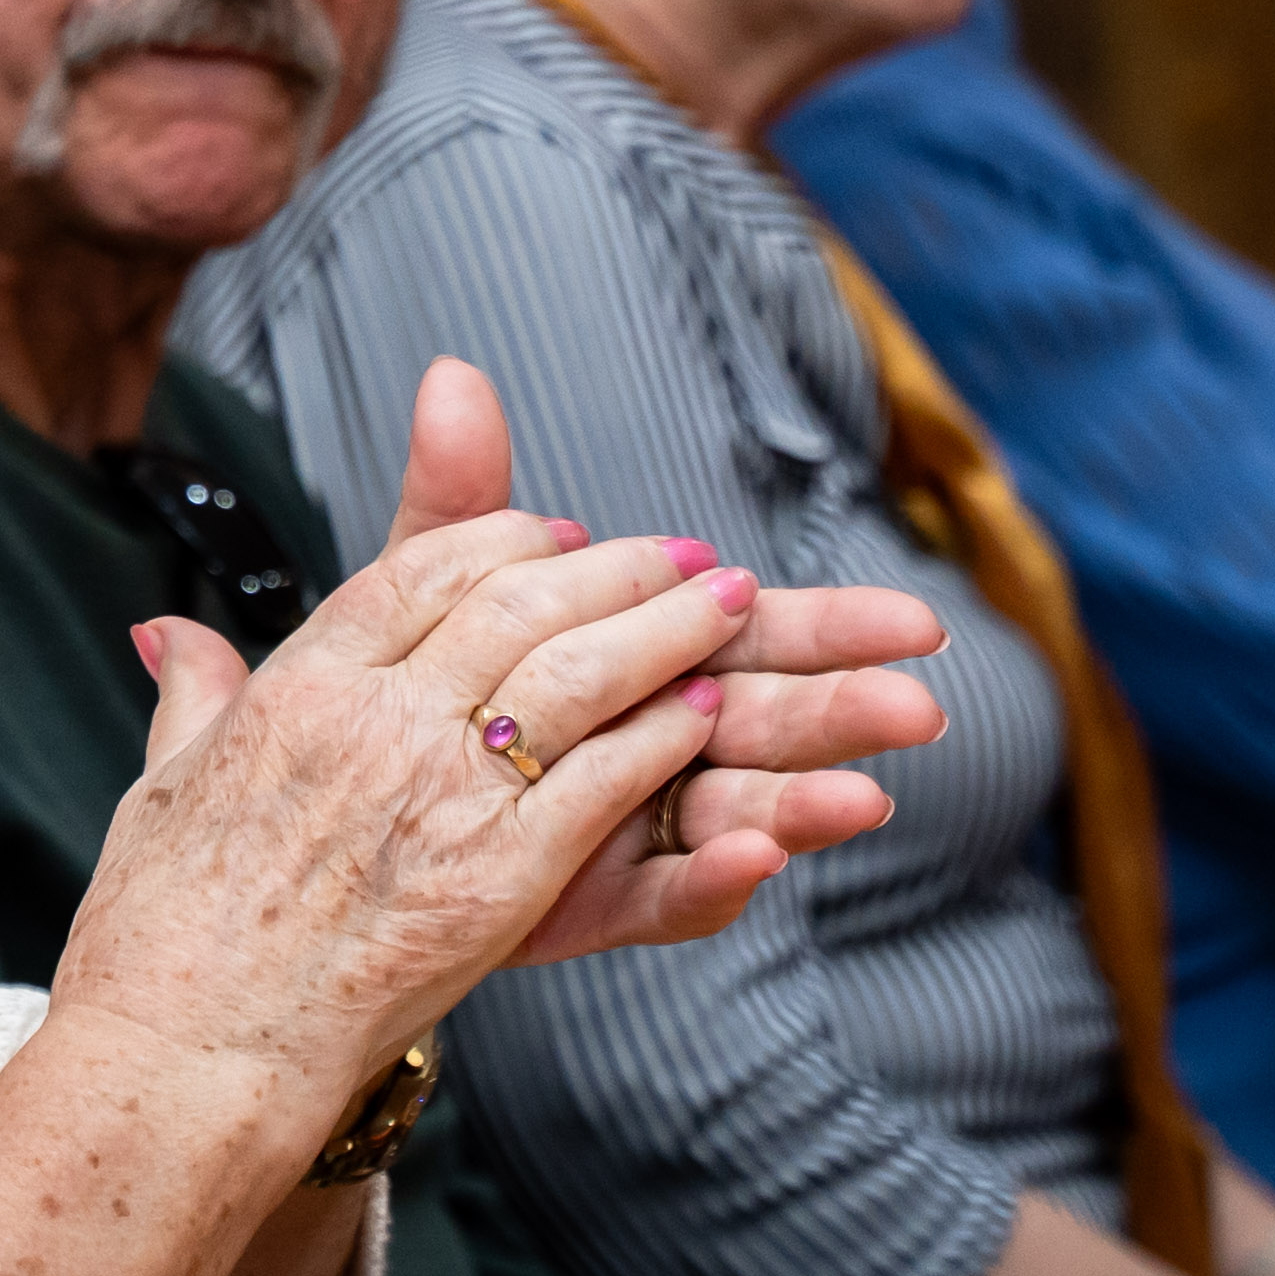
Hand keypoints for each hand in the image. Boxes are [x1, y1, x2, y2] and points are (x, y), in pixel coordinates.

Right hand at [81, 359, 951, 1131]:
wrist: (189, 1050)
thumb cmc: (163, 934)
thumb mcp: (160, 785)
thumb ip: (189, 696)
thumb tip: (163, 630)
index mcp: (296, 686)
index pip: (420, 572)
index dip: (505, 539)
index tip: (563, 530)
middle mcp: (375, 719)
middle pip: (519, 602)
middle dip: (616, 566)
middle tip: (685, 552)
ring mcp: (442, 793)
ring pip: (579, 673)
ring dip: (667, 629)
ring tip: (730, 605)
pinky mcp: (500, 875)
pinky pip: (601, 780)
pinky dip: (660, 738)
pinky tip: (702, 715)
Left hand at [379, 355, 951, 954]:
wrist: (356, 825)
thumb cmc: (422, 696)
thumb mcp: (435, 596)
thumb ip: (465, 506)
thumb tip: (450, 376)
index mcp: (654, 662)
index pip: (756, 633)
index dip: (835, 628)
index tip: (917, 621)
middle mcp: (662, 743)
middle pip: (769, 721)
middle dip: (845, 711)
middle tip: (919, 705)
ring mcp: (637, 826)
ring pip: (736, 810)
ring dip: (800, 803)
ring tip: (861, 799)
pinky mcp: (598, 899)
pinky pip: (664, 897)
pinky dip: (709, 882)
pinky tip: (750, 864)